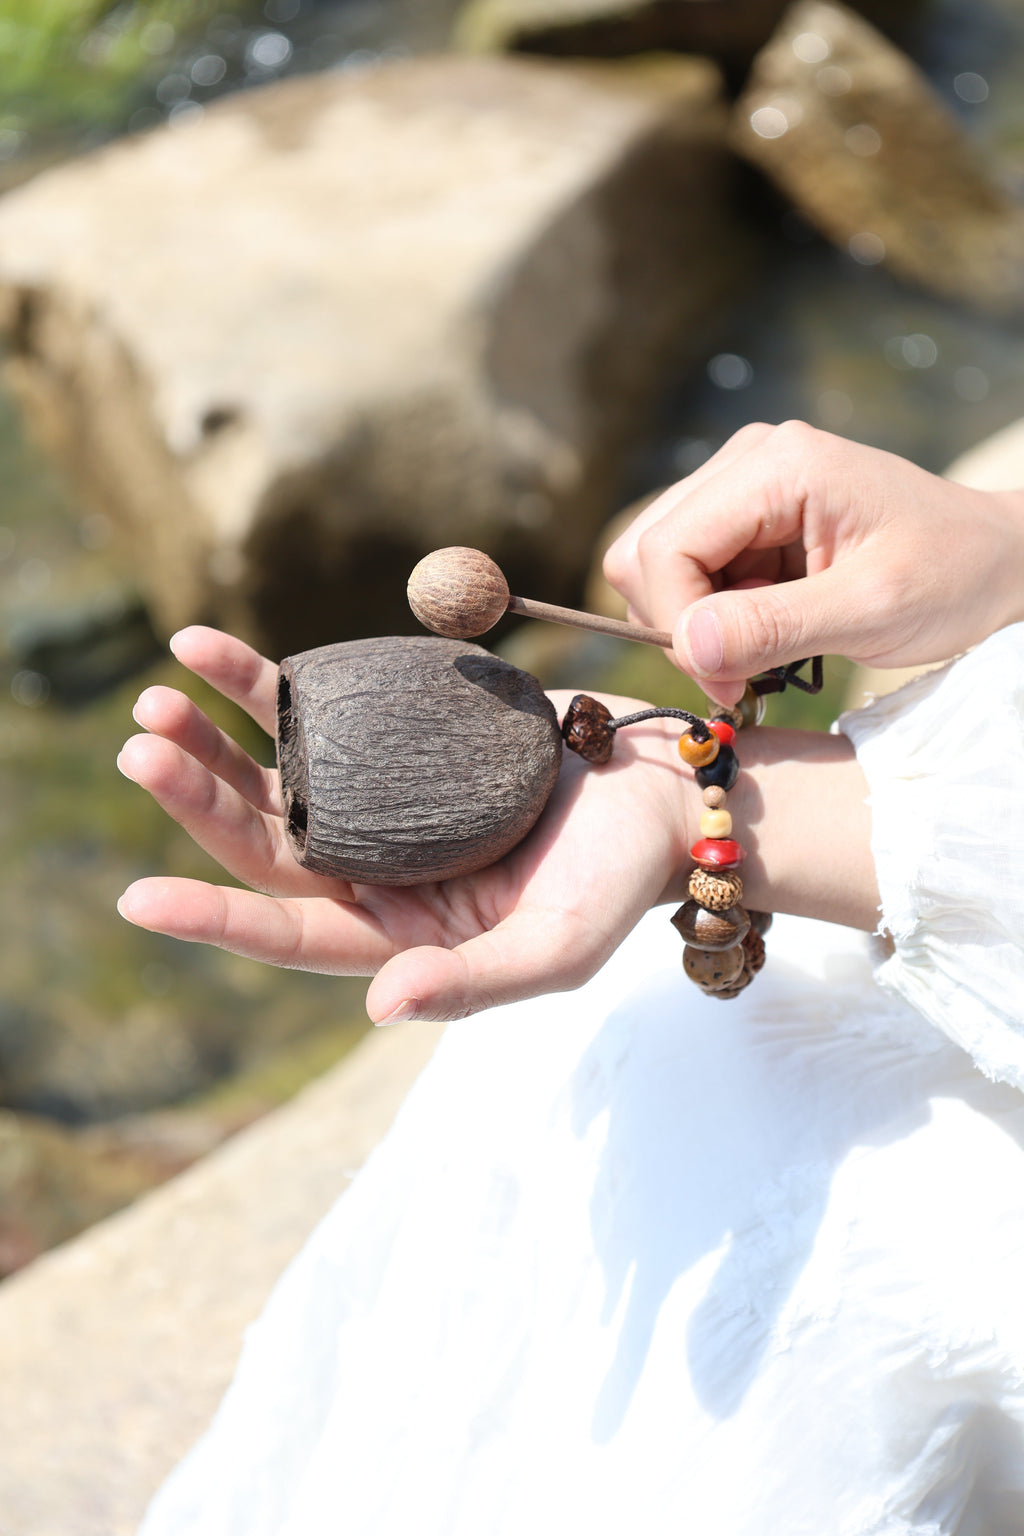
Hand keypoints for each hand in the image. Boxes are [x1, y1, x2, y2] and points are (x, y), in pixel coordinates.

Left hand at [116, 628, 692, 1023]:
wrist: (653, 794)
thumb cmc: (616, 880)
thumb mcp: (560, 945)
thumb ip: (475, 982)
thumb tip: (377, 1006)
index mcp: (397, 935)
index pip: (290, 934)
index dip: (215, 918)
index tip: (137, 900)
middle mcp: (369, 872)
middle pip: (262, 843)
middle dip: (198, 802)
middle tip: (143, 750)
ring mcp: (373, 804)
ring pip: (269, 778)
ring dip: (208, 741)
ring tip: (155, 701)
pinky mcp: (386, 741)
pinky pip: (308, 713)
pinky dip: (255, 681)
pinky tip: (200, 647)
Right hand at [603, 421, 1023, 704]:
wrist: (994, 561)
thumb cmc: (950, 577)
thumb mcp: (871, 611)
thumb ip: (774, 626)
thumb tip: (686, 645)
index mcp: (780, 465)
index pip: (665, 547)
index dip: (678, 625)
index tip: (726, 682)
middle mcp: (748, 460)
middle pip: (644, 551)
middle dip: (679, 624)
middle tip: (739, 673)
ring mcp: (741, 484)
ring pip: (655, 565)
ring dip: (695, 623)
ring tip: (764, 646)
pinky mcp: (744, 515)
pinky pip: (688, 573)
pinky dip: (713, 616)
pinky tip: (767, 625)